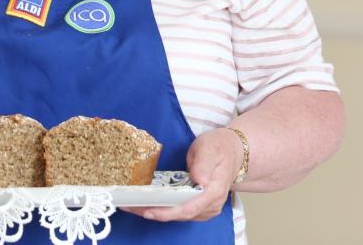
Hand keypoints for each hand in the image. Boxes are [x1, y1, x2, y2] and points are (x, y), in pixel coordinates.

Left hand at [123, 128, 242, 221]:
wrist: (233, 152)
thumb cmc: (219, 147)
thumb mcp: (210, 148)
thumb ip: (204, 163)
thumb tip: (199, 180)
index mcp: (213, 191)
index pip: (188, 208)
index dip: (167, 212)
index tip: (148, 211)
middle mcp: (210, 205)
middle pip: (179, 215)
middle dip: (153, 212)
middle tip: (129, 207)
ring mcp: (205, 208)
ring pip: (178, 215)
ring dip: (155, 211)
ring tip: (132, 205)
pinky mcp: (199, 206)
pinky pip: (179, 210)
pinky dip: (162, 208)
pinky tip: (146, 202)